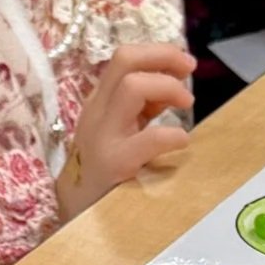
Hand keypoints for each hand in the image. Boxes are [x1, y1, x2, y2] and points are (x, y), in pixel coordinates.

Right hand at [55, 41, 195, 219]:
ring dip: (167, 88)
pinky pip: (148, 139)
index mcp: (100, 100)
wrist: (76, 212)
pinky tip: (182, 142)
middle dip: (163, 57)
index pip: (124, 57)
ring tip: (185, 104)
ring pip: (131, 87)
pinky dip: (172, 135)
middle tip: (188, 72)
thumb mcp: (119, 129)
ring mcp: (102, 136)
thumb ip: (142, 107)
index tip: (184, 64)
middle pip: (124, 60)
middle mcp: (97, 111)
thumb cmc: (103, 170)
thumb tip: (173, 86)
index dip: (158, 52)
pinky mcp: (113, 164)